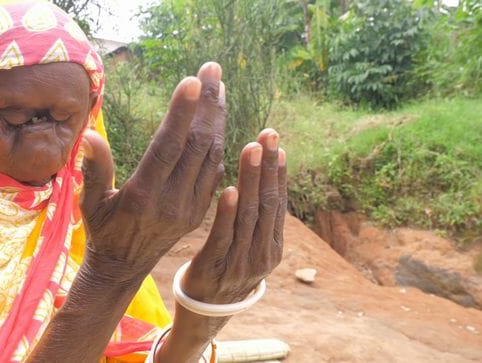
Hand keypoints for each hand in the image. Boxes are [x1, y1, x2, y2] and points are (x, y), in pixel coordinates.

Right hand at [79, 62, 226, 279]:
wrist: (123, 269)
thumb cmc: (101, 231)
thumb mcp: (90, 203)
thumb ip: (94, 170)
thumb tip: (90, 136)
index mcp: (143, 195)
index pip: (168, 146)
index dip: (182, 112)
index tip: (193, 80)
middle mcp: (172, 201)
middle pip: (197, 144)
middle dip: (207, 104)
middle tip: (213, 69)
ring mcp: (190, 208)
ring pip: (212, 156)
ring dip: (217, 119)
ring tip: (219, 88)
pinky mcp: (199, 212)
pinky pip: (215, 173)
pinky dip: (220, 145)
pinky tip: (219, 121)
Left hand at [155, 130, 286, 362]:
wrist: (206, 311)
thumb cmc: (227, 269)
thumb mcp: (250, 247)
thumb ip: (256, 218)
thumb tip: (264, 178)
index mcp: (273, 246)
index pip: (278, 203)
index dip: (278, 172)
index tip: (277, 144)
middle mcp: (262, 253)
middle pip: (267, 203)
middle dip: (268, 167)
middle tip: (267, 135)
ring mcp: (241, 262)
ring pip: (249, 215)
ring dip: (251, 180)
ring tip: (251, 150)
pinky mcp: (215, 267)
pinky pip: (223, 236)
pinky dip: (228, 212)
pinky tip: (230, 189)